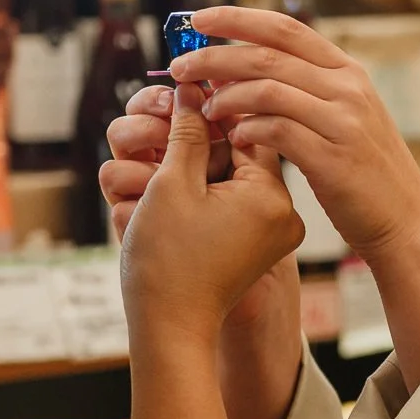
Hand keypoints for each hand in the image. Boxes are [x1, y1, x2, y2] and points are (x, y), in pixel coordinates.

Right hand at [110, 82, 303, 418]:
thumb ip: (188, 129)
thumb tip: (196, 86)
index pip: (246, 124)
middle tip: (144, 140)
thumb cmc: (167, 263)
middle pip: (230, 148)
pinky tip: (150, 201)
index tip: (172, 98)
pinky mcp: (245, 244)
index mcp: (272, 194)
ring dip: (173, 169)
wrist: (167, 332)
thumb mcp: (173, 184)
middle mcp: (278, 211)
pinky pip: (217, 202)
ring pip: (218, 174)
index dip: (204, 105)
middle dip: (180, 140)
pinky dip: (184, 196)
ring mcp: (264, 230)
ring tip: (141, 182)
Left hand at [175, 8, 419, 391]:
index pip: (284, 29)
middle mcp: (348, 87)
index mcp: (348, 72)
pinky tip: (233, 139)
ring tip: (204, 110)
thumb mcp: (346, 120)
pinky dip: (247, 130)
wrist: (404, 223)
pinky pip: (275, 130)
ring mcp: (343, 120)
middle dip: (214, 57)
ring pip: (266, 88)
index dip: (237, 19)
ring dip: (226, 97)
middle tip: (179, 68)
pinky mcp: (333, 156)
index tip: (197, 19)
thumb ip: (309, 93)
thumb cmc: (365, 176)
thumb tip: (249, 73)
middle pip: (266, 54)